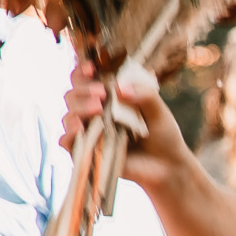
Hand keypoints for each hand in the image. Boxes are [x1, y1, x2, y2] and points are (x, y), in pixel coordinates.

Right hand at [63, 56, 193, 194]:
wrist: (168, 166)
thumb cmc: (163, 135)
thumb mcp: (159, 111)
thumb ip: (145, 95)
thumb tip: (120, 87)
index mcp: (107, 97)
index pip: (84, 79)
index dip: (82, 70)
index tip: (92, 68)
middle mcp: (93, 112)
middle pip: (72, 95)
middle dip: (83, 91)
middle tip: (102, 94)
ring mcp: (88, 132)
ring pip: (69, 116)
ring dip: (79, 109)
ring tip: (98, 109)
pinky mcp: (87, 151)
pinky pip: (66, 142)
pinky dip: (69, 135)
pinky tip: (80, 129)